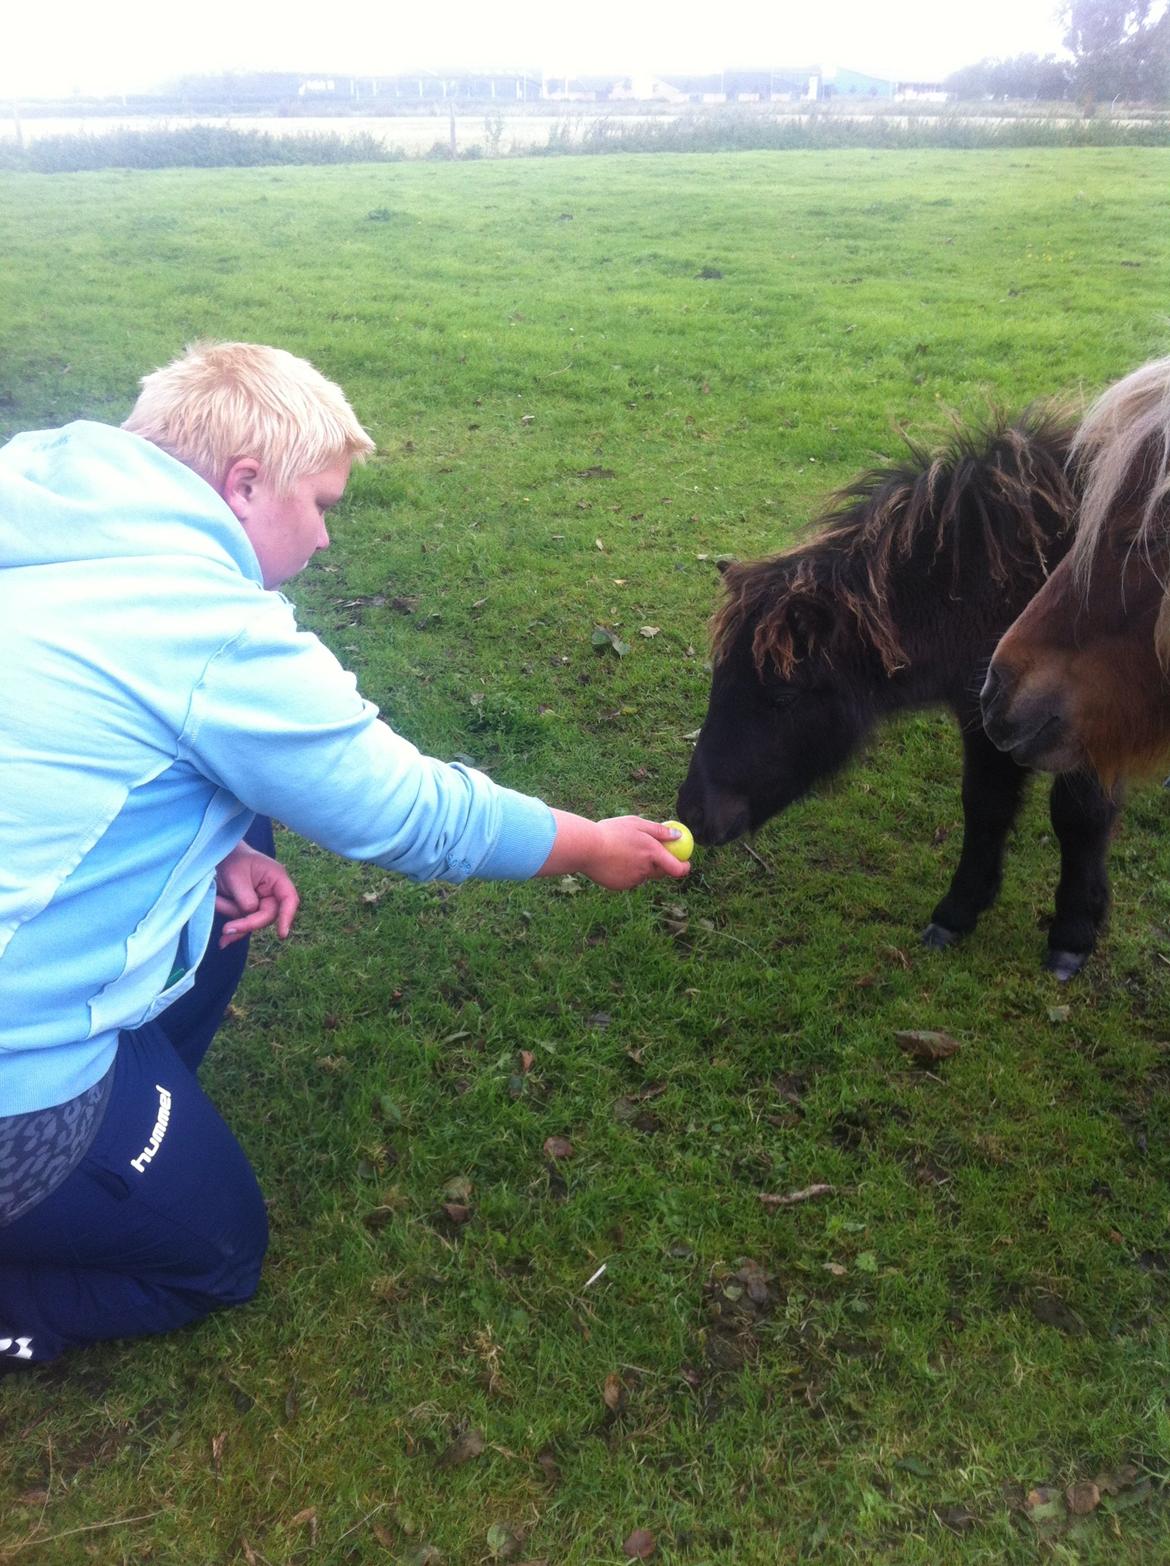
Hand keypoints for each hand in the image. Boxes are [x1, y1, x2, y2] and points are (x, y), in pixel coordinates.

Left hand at [214, 838, 300, 947]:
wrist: (220, 858)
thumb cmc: (232, 861)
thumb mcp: (236, 876)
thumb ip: (246, 897)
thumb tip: (250, 913)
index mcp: (277, 879)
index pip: (289, 899)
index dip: (287, 917)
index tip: (281, 934)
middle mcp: (272, 892)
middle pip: (268, 915)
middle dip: (247, 923)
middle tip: (226, 929)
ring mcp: (261, 902)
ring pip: (253, 921)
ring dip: (234, 920)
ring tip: (216, 902)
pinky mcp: (250, 909)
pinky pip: (245, 923)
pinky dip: (234, 930)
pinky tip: (223, 941)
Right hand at [539, 811, 689, 889]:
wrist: (586, 848)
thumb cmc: (611, 832)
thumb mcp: (636, 824)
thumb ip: (659, 831)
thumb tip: (678, 835)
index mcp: (652, 853)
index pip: (677, 868)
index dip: (684, 867)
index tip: (685, 863)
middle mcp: (645, 870)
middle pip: (660, 872)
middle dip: (661, 865)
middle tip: (653, 854)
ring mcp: (633, 880)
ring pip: (643, 875)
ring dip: (640, 866)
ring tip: (622, 851)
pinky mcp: (620, 886)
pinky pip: (629, 879)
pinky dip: (626, 871)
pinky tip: (613, 860)